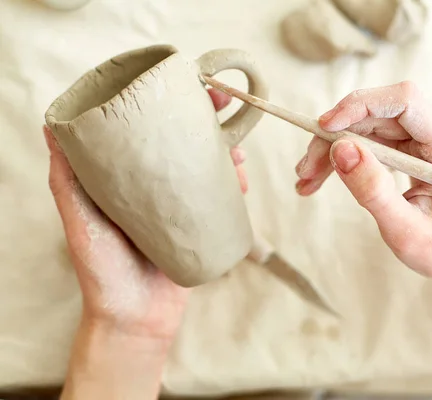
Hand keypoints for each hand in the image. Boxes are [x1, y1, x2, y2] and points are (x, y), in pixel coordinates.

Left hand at [44, 89, 245, 341]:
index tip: (183, 86)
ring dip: (226, 152)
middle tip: (225, 105)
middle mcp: (153, 189)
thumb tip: (51, 126)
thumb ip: (68, 178)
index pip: (147, 133)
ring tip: (237, 149)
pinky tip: (241, 181)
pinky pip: (220, 200)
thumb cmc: (101, 272)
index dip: (167, 106)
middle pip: (183, 144)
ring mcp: (178, 209)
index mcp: (126, 181)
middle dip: (207, 121)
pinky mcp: (199, 228)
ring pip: (207, 169)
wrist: (134, 319)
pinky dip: (234, 186)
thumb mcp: (79, 219)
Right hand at [295, 82, 431, 287]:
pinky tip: (322, 177)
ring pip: (368, 124)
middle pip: (377, 113)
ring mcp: (429, 134)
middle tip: (305, 172)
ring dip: (333, 149)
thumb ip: (373, 191)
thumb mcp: (406, 232)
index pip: (405, 101)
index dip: (360, 105)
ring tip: (308, 181)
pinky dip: (345, 156)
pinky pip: (372, 137)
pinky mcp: (415, 142)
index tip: (323, 128)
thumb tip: (340, 149)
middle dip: (334, 137)